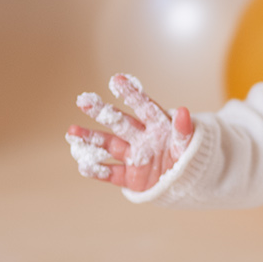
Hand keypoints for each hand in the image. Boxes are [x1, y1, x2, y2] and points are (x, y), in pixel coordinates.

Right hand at [65, 74, 193, 191]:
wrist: (190, 182)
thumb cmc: (191, 158)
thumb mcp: (190, 144)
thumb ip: (184, 131)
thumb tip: (183, 111)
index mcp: (157, 126)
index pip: (143, 106)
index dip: (131, 93)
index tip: (116, 79)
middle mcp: (141, 138)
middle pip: (119, 122)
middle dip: (101, 111)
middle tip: (83, 100)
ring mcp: (134, 157)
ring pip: (108, 145)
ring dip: (91, 139)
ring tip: (71, 132)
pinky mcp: (131, 177)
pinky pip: (111, 174)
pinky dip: (97, 171)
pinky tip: (83, 165)